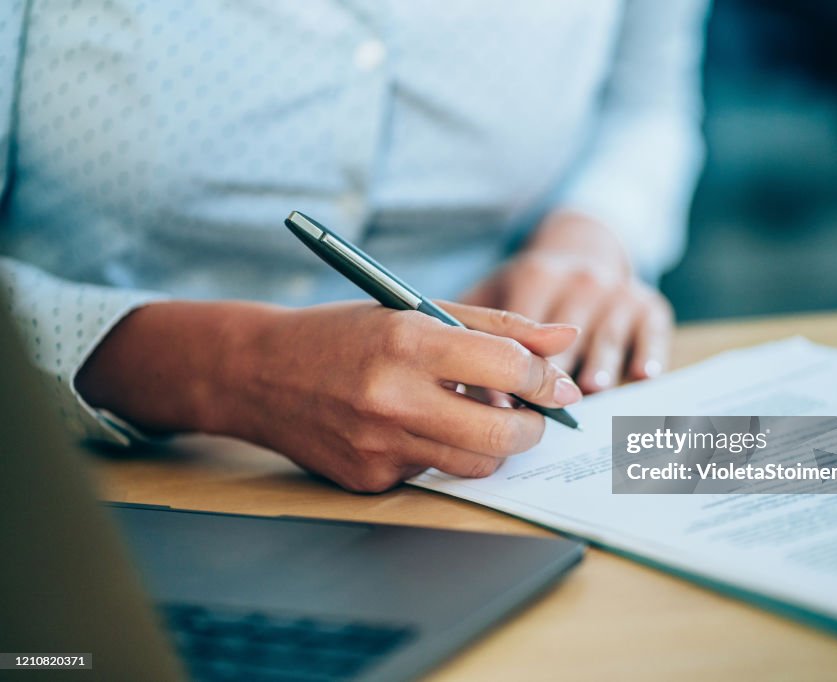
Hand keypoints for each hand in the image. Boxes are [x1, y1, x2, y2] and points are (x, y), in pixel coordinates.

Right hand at [76, 300, 581, 491]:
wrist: (258, 373)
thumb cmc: (345, 334)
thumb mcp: (417, 311)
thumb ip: (497, 327)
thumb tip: (565, 341)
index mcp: (408, 342)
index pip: (509, 368)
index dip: (547, 378)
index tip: (557, 384)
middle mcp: (393, 398)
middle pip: (502, 435)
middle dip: (534, 428)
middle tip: (532, 415)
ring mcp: (378, 446)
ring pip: (475, 465)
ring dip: (492, 446)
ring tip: (475, 416)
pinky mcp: (367, 479)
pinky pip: (431, 475)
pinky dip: (438, 453)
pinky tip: (412, 428)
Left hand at [463, 211, 672, 393]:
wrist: (583, 249)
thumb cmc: (526, 288)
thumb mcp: (494, 293)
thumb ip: (475, 337)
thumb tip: (465, 395)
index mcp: (536, 276)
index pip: (524, 327)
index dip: (513, 368)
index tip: (501, 403)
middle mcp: (580, 280)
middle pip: (568, 336)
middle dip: (555, 374)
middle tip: (544, 408)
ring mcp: (617, 291)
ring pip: (608, 334)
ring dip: (601, 362)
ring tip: (593, 388)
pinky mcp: (649, 304)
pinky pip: (652, 331)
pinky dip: (650, 352)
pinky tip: (643, 374)